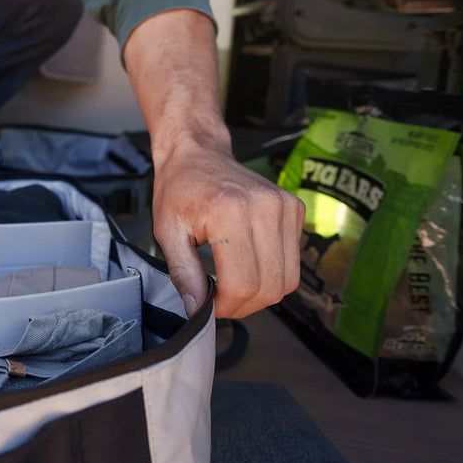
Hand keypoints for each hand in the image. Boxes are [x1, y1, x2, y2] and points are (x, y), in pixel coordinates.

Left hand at [151, 140, 303, 318]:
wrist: (197, 153)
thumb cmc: (179, 188)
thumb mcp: (167, 232)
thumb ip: (183, 274)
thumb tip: (197, 310)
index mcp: (229, 212)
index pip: (242, 283)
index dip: (227, 306)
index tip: (210, 306)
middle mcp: (265, 207)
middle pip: (270, 286)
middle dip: (245, 305)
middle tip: (221, 301)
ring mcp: (285, 206)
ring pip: (288, 279)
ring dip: (261, 293)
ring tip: (233, 285)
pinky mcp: (295, 208)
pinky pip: (293, 260)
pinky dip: (272, 272)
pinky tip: (248, 263)